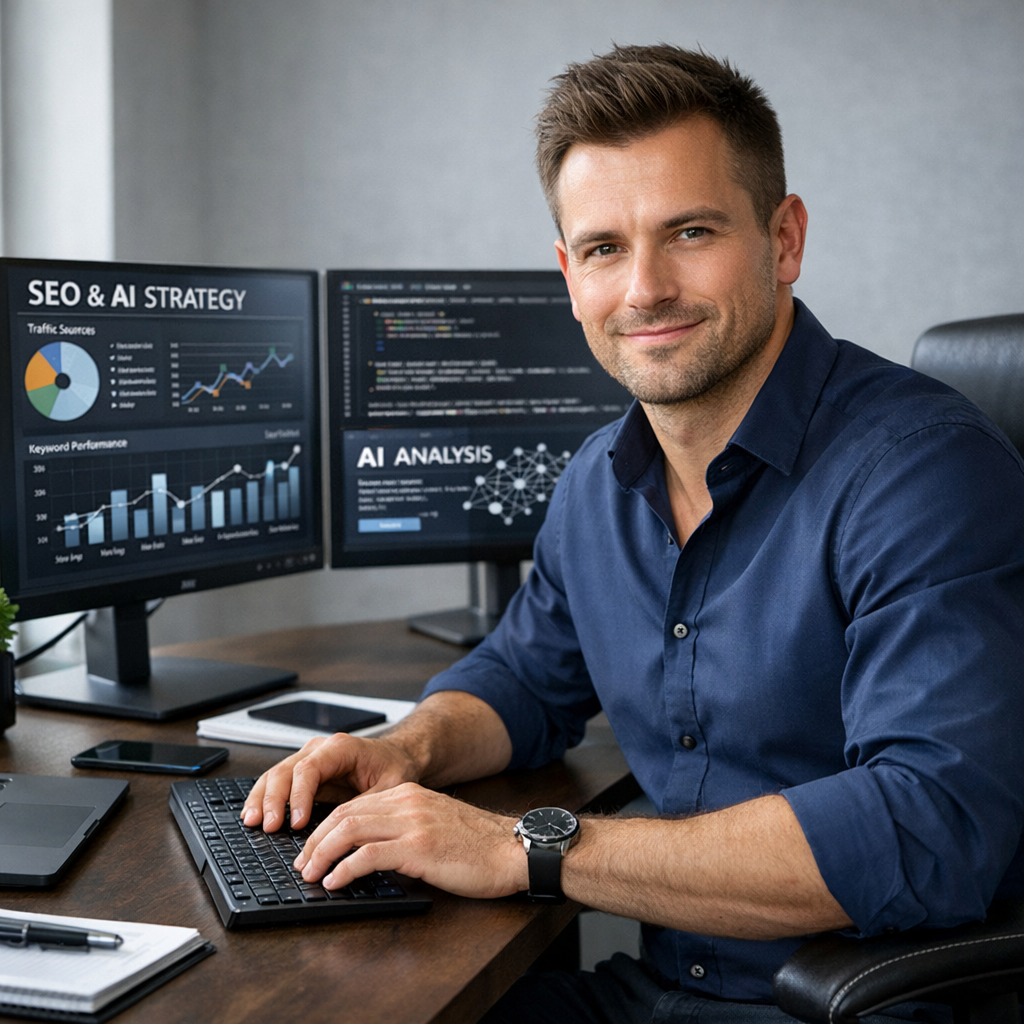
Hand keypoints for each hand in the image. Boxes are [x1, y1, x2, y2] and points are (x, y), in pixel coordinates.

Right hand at [241, 732, 420, 832]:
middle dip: (274, 799)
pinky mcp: (305, 772)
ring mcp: (310, 759)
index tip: (297, 823)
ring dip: (262, 798)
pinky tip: (254, 815)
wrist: (398, 756)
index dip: (299, 796)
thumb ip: (364, 806)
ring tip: (252, 822)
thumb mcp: (389, 788)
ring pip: (276, 774)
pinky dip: (264, 798)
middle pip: (286, 770)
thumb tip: (342, 833)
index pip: (309, 769)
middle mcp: (321, 749)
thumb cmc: (396, 767)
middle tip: (269, 826)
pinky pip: (279, 782)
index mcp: (341, 748)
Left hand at [293, 782, 527, 899]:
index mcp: (410, 794)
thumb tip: (371, 852)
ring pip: (350, 829)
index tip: (311, 848)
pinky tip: (335, 882)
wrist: (513, 849)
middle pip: (344, 814)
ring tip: (310, 874)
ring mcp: (413, 823)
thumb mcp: (437, 825)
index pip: (354, 805)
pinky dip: (345, 869)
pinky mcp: (419, 847)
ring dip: (322, 853)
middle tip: (302, 863)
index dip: (326, 827)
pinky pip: (369, 855)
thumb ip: (406, 829)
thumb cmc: (480, 846)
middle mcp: (408, 802)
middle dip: (315, 840)